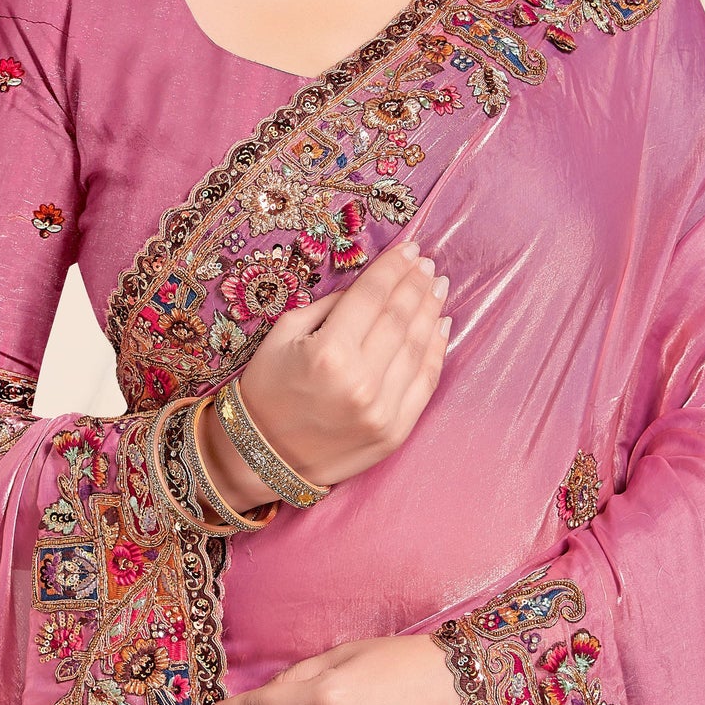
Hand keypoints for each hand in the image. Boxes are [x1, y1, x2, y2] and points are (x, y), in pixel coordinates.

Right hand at [196, 239, 453, 514]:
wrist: (263, 457)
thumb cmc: (267, 389)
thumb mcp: (285, 334)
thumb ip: (331, 306)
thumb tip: (372, 283)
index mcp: (328, 353)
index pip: (372, 296)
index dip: (394, 268)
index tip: (410, 248)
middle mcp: (360, 381)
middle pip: (400, 317)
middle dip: (416, 283)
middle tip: (427, 262)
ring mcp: (382, 410)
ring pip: (419, 347)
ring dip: (431, 310)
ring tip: (437, 285)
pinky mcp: (395, 432)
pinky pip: (426, 383)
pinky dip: (438, 350)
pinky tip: (441, 325)